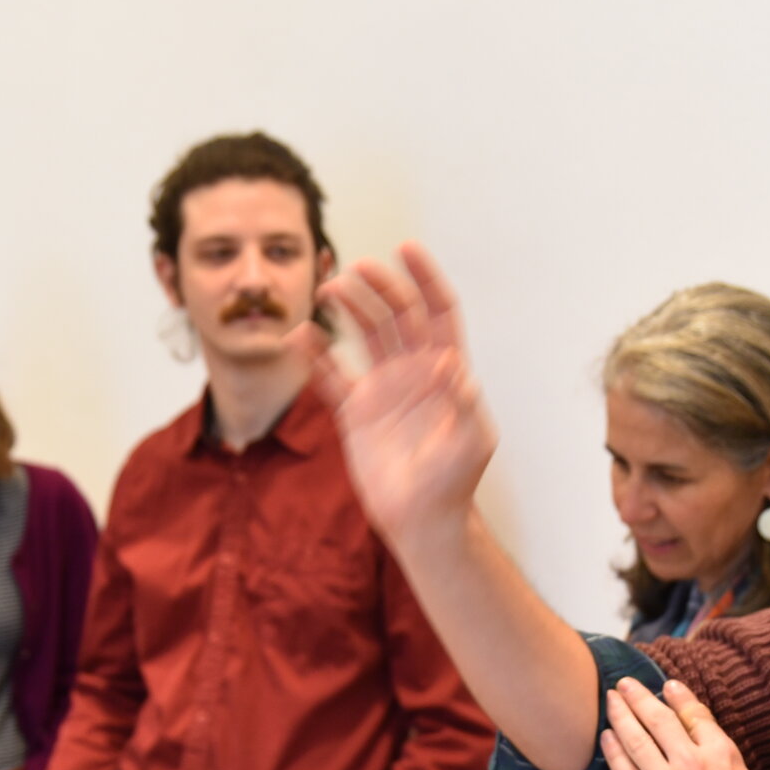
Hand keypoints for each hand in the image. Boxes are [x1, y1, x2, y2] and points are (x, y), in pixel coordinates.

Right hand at [303, 243, 497, 549]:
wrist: (422, 519)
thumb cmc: (455, 482)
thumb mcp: (472, 443)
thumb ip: (465, 405)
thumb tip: (454, 367)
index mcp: (447, 369)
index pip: (439, 309)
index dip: (425, 277)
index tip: (406, 249)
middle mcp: (414, 369)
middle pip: (397, 313)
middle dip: (379, 286)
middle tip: (355, 271)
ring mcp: (383, 387)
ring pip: (363, 333)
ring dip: (348, 308)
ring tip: (328, 291)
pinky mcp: (355, 410)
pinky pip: (329, 375)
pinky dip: (313, 355)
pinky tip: (297, 336)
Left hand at [600, 678, 769, 769]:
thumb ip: (722, 758)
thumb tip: (703, 742)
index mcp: (721, 753)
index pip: (694, 714)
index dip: (678, 696)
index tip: (667, 685)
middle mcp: (690, 762)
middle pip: (657, 719)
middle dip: (638, 696)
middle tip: (624, 683)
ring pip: (635, 739)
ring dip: (620, 715)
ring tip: (610, 700)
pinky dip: (612, 750)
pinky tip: (606, 736)